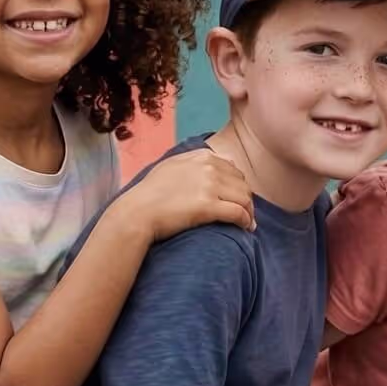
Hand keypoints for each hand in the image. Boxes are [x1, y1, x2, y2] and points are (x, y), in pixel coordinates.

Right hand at [115, 149, 254, 239]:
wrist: (137, 212)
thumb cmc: (149, 192)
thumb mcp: (172, 165)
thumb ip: (194, 161)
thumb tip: (214, 161)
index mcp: (202, 156)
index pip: (234, 170)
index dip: (238, 186)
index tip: (236, 198)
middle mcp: (209, 168)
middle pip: (242, 184)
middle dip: (246, 200)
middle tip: (245, 213)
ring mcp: (209, 186)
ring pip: (245, 198)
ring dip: (249, 212)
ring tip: (248, 223)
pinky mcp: (208, 206)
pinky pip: (239, 213)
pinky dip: (246, 221)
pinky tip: (245, 228)